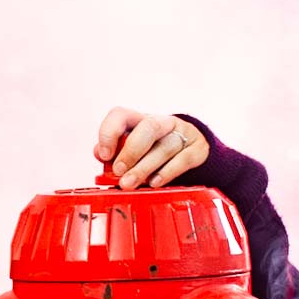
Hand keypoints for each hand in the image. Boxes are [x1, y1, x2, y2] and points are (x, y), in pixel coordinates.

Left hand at [94, 108, 209, 189]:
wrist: (191, 149)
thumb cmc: (153, 150)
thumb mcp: (132, 149)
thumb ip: (115, 151)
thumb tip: (100, 153)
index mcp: (139, 120)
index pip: (121, 115)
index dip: (109, 132)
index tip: (104, 155)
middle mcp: (162, 122)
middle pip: (149, 128)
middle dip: (131, 151)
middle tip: (118, 171)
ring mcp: (182, 134)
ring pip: (165, 146)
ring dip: (145, 167)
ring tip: (130, 183)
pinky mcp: (197, 149)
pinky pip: (183, 159)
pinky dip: (167, 172)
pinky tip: (154, 182)